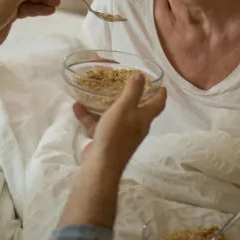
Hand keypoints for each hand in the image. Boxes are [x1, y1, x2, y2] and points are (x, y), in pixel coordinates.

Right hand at [56, 74, 165, 229]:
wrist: (101, 164)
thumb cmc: (116, 134)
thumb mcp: (124, 108)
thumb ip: (133, 91)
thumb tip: (141, 75)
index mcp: (143, 118)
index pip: (158, 104)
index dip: (161, 93)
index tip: (161, 85)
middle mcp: (135, 127)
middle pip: (138, 110)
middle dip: (134, 96)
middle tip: (127, 83)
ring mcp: (121, 135)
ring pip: (115, 115)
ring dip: (106, 104)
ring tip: (97, 91)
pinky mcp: (107, 141)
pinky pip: (99, 124)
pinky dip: (89, 116)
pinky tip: (78, 108)